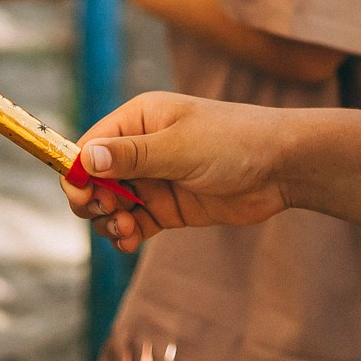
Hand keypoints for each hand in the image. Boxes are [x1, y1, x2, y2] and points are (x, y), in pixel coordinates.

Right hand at [61, 92, 293, 253]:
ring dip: (110, 222)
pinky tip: (130, 240)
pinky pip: (135, 223)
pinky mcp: (170, 206)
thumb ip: (132, 156)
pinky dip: (127, 234)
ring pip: (112, 205)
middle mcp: (142, 148)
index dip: (77, 172)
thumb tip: (84, 159)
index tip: (82, 198)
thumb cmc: (234, 142)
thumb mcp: (179, 147)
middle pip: (94, 179)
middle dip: (93, 201)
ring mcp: (155, 179)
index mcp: (139, 119)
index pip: (89, 146)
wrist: (282, 166)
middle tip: (110, 212)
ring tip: (126, 230)